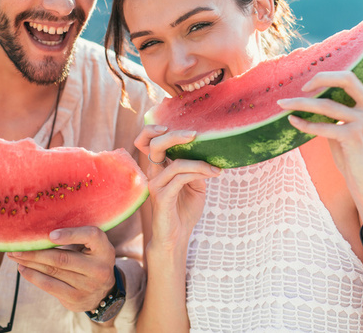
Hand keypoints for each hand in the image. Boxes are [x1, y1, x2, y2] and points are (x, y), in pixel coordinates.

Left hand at [7, 226, 117, 311]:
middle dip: (37, 252)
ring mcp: (87, 285)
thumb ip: (76, 238)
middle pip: (63, 258)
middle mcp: (99, 268)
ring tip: (15, 256)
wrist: (103, 292)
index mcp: (104, 249)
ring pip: (53, 271)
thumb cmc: (91, 260)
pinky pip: (49, 286)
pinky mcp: (75, 298)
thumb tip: (42, 230)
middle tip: (17, 246)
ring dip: (30, 263)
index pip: (91, 236)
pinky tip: (23, 269)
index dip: (70, 234)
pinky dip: (33, 276)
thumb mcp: (93, 247)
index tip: (50, 234)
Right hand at [135, 125, 220, 249]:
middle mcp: (153, 174)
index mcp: (158, 168)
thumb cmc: (183, 210)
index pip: (146, 141)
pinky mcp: (162, 197)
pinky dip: (199, 172)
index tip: (172, 125)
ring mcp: (155, 185)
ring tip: (216, 166)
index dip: (152, 129)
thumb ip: (196, 169)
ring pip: (175, 163)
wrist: (176, 238)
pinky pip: (181, 178)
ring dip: (199, 162)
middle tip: (195, 134)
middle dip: (175, 136)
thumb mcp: (195, 186)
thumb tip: (209, 154)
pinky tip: (212, 173)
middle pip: (154, 145)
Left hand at [277, 32, 362, 214]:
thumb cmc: (357, 157)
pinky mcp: (354, 138)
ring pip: (326, 104)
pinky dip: (304, 124)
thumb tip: (315, 97)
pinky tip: (292, 122)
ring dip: (300, 103)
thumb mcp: (352, 129)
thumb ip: (342, 111)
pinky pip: (322, 126)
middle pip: (348, 78)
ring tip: (282, 104)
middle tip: (302, 85)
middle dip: (321, 76)